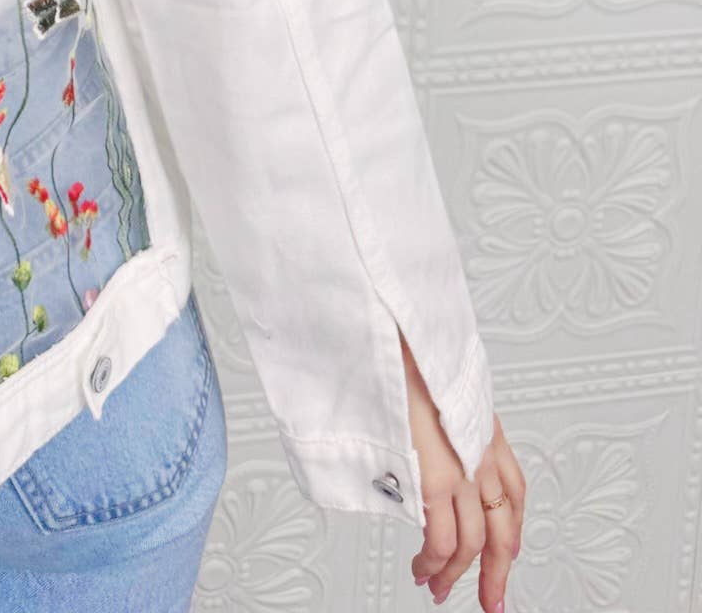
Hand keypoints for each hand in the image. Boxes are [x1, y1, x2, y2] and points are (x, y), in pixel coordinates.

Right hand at [400, 333, 523, 608]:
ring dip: (454, 574)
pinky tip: (423, 569)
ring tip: (437, 587)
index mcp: (484, 427)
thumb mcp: (440, 379)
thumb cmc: (408, 343)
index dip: (512, 530)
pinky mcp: (436, 477)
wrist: (398, 327)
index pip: (514, 491)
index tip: (509, 553)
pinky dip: (433, 563)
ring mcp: (461, 467)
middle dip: (496, 572)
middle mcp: (481, 451)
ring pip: (471, 543)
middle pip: (502, 529)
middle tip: (493, 601)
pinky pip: (441, 538)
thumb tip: (427, 430)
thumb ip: (443, 413)